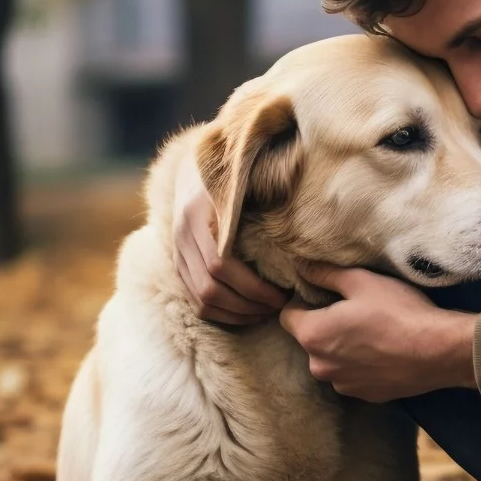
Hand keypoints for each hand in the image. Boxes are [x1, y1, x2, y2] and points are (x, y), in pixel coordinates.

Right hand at [172, 155, 288, 324]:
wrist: (195, 166)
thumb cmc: (234, 173)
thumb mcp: (246, 181)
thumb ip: (267, 198)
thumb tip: (304, 224)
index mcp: (199, 214)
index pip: (221, 265)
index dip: (253, 286)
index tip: (283, 294)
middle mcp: (183, 235)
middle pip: (211, 288)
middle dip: (248, 305)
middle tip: (279, 307)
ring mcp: (177, 251)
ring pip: (201, 300)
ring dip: (236, 314)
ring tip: (266, 312)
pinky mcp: (177, 264)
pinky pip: (195, 302)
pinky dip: (221, 314)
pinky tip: (246, 313)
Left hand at [280, 263, 476, 401]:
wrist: (438, 351)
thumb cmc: (397, 311)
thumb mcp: (361, 281)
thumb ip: (324, 273)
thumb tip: (299, 264)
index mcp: (312, 336)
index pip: (287, 315)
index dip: (304, 300)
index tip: (328, 293)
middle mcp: (320, 366)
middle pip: (311, 338)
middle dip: (326, 324)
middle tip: (356, 309)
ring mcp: (343, 385)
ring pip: (333, 359)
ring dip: (344, 346)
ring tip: (374, 331)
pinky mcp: (365, 396)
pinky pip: (353, 375)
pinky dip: (362, 363)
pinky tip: (385, 350)